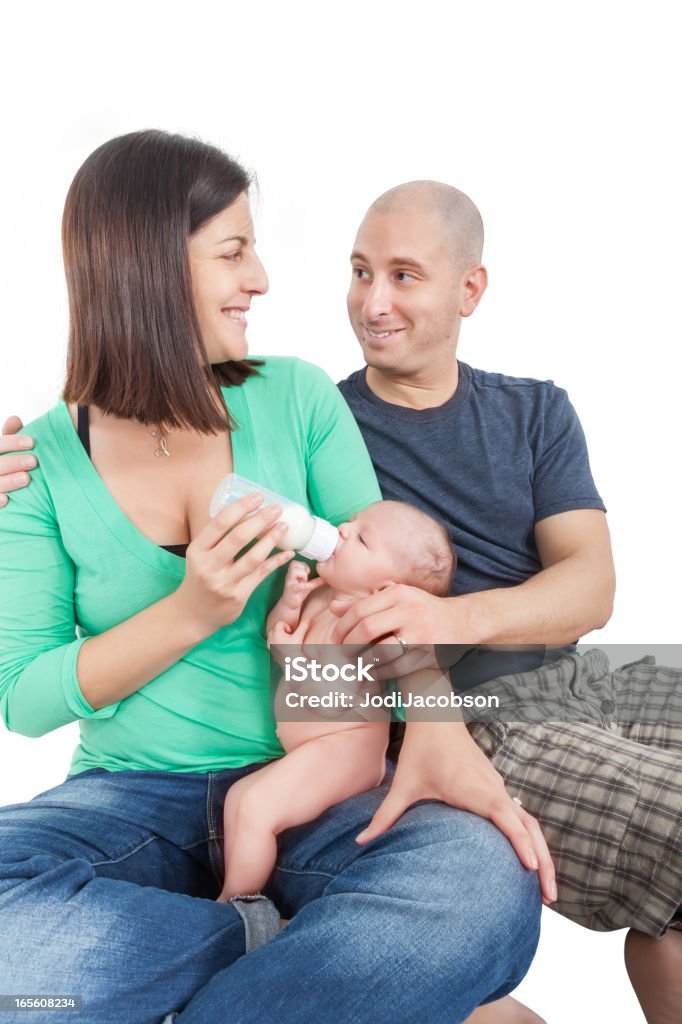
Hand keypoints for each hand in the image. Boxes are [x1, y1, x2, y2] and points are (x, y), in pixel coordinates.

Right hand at [0, 416, 34, 506]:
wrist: (1, 493)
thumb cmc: (3, 469)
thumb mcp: (4, 452)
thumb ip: (9, 438)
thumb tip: (15, 418)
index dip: (12, 442)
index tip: (32, 442)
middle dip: (13, 461)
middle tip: (33, 461)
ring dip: (8, 481)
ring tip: (26, 478)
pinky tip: (7, 500)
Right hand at [172, 494, 294, 636]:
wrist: (193, 614)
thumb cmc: (200, 577)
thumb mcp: (199, 555)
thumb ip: (217, 537)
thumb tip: (245, 510)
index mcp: (197, 550)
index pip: (220, 524)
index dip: (241, 508)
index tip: (258, 496)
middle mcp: (209, 566)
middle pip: (238, 538)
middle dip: (261, 520)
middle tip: (277, 508)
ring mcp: (224, 583)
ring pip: (253, 558)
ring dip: (272, 540)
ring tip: (284, 526)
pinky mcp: (238, 596)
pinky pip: (262, 574)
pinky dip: (276, 561)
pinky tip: (288, 552)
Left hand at [268, 616, 310, 667]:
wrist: (289, 663)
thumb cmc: (294, 649)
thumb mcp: (299, 637)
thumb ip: (303, 626)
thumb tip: (308, 619)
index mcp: (276, 632)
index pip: (281, 623)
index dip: (287, 627)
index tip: (291, 635)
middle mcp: (270, 636)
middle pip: (277, 628)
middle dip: (283, 631)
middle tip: (289, 639)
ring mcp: (269, 642)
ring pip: (274, 634)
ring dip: (280, 636)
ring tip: (286, 643)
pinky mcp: (269, 648)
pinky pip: (272, 640)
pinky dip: (277, 641)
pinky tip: (283, 647)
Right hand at [281, 560, 324, 609]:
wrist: (290, 605)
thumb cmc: (299, 593)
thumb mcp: (309, 585)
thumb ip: (317, 580)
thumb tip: (327, 577)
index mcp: (292, 573)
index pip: (296, 562)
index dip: (303, 566)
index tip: (307, 573)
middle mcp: (289, 576)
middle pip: (294, 564)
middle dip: (303, 569)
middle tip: (305, 578)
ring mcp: (289, 583)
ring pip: (295, 571)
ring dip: (303, 575)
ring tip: (304, 582)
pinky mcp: (291, 590)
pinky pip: (299, 585)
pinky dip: (306, 585)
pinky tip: (311, 586)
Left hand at [330, 583, 478, 678]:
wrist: (463, 620)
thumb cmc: (422, 609)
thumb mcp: (396, 598)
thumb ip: (365, 603)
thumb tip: (333, 608)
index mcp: (398, 593)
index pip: (359, 610)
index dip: (342, 628)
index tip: (335, 639)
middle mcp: (410, 610)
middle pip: (367, 629)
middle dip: (349, 645)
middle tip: (343, 654)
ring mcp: (421, 633)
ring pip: (381, 650)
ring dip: (363, 661)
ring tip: (356, 665)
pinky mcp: (429, 653)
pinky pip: (398, 667)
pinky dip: (381, 672)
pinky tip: (374, 672)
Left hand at [356, 720, 556, 905]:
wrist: (436, 717)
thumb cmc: (422, 749)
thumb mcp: (403, 784)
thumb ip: (385, 816)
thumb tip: (360, 842)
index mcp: (477, 790)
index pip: (509, 820)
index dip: (522, 844)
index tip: (533, 869)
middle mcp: (494, 790)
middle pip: (530, 828)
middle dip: (544, 863)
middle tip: (550, 899)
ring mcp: (499, 788)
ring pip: (530, 823)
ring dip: (542, 853)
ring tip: (546, 890)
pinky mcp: (497, 788)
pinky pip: (521, 817)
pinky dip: (531, 840)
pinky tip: (530, 862)